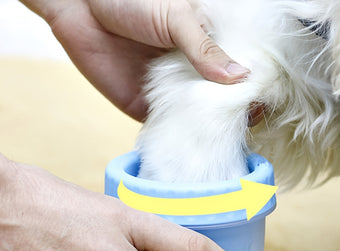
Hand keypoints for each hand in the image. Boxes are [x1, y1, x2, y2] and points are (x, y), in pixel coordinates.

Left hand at [21, 0, 250, 121]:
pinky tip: (194, 147)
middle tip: (241, 129)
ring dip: (210, 132)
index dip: (252, 90)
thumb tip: (241, 77)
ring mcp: (173, 95)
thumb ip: (204, 47)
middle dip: (233, 116)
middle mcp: (195, 75)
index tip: (259, 105)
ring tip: (222, 144)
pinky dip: (182, 139)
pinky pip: (171, 129)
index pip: (239, 74)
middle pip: (223, 103)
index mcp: (208, 49)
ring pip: (200, 120)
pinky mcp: (150, 111)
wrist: (80, 8)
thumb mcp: (176, 16)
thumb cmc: (132, 1)